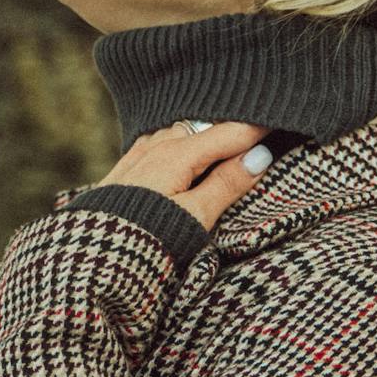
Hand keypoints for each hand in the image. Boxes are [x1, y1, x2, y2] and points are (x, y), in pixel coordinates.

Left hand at [94, 121, 274, 232]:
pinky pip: (161, 140)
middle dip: (234, 123)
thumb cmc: (144, 242)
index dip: (261, 125)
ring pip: (182, 130)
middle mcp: (157, 146)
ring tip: (231, 133)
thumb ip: (226, 185)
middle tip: (266, 121)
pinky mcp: (126, 168)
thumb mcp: (194, 218)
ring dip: (207, 130)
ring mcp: (139, 154)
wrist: (87, 261)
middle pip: (207, 125)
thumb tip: (260, 155)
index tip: (289, 115)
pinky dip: (184, 138)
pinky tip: (184, 142)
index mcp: (178, 154)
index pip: (232, 131)